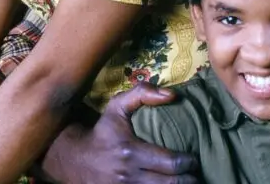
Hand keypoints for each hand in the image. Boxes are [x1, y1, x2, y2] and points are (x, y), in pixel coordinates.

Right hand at [40, 84, 199, 183]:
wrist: (74, 158)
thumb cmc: (102, 130)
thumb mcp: (118, 106)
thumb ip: (144, 94)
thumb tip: (173, 95)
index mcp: (131, 151)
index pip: (170, 163)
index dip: (188, 163)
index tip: (194, 159)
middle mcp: (128, 175)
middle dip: (188, 180)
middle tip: (196, 174)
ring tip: (189, 182)